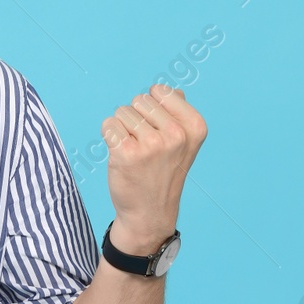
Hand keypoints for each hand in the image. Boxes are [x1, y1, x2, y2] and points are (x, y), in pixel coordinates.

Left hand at [101, 83, 207, 250]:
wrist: (150, 212)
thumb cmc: (163, 172)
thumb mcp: (184, 143)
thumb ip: (178, 114)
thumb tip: (174, 90)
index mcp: (195, 126)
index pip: (160, 90)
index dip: (152, 108)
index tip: (158, 131)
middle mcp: (177, 134)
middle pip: (139, 99)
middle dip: (136, 118)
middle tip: (144, 145)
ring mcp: (152, 144)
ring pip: (122, 111)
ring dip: (122, 129)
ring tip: (134, 152)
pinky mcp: (127, 153)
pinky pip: (108, 125)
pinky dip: (109, 137)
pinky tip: (121, 155)